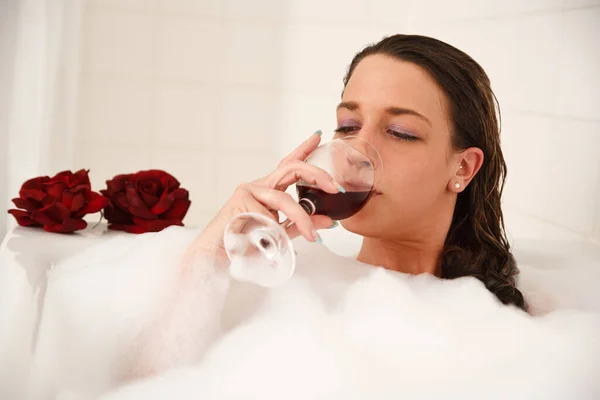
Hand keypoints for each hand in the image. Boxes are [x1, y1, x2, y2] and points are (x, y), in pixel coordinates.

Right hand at [194, 131, 339, 261]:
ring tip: (311, 235)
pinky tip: (267, 240)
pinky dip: (274, 230)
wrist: (217, 257)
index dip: (304, 149)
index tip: (318, 136)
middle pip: (291, 168)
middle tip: (336, 187)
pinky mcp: (241, 200)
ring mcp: (249, 191)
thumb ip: (302, 224)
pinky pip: (268, 216)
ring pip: (284, 198)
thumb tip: (329, 220)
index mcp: (268, 191)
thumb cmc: (244, 244)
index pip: (289, 165)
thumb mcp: (281, 233)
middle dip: (317, 174)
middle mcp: (259, 186)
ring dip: (301, 218)